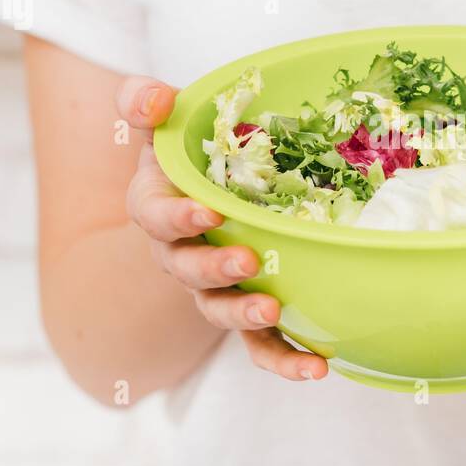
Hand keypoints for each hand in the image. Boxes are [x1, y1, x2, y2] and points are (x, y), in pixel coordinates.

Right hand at [116, 76, 328, 381]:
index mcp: (158, 209)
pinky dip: (285, 360)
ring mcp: (212, 290)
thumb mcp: (165, 125)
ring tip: (273, 311)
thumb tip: (152, 97)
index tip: (207, 212)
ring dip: (244, 315)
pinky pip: (261, 345)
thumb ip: (148, 105)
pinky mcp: (247, 314)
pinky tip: (317, 368)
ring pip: (220, 312)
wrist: (201, 198)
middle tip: (247, 261)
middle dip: (214, 270)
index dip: (178, 218)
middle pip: (187, 271)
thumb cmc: (189, 155)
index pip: (156, 216)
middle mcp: (179, 256)